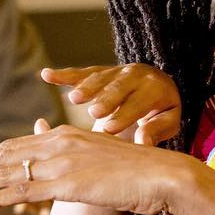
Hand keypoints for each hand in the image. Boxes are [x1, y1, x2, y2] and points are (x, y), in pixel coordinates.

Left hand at [0, 119, 190, 214]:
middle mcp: (59, 143)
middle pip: (6, 153)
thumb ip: (76, 150)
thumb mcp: (102, 154)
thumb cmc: (138, 168)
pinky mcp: (67, 184)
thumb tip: (64, 148)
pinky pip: (23, 190)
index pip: (19, 143)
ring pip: (8, 170)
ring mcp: (62, 163)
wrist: (161, 175)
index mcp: (67, 134)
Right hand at [41, 64, 180, 144]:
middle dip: (105, 100)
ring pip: (100, 78)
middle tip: (93, 113)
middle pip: (119, 87)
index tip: (109, 130)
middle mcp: (136, 74)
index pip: (139, 102)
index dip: (125, 115)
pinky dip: (64, 75)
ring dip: (86, 88)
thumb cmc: (160, 112)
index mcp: (155, 88)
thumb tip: (144, 143)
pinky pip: (82, 72)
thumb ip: (156, 131)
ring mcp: (117, 71)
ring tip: (74, 100)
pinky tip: (46, 75)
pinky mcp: (101, 71)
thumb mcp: (167, 122)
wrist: (158, 87)